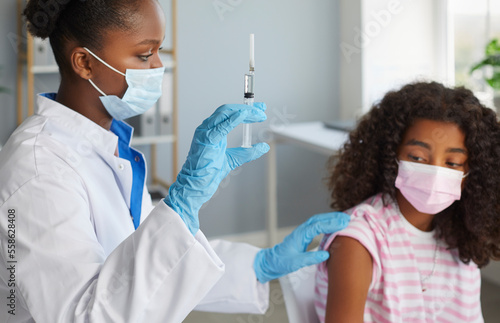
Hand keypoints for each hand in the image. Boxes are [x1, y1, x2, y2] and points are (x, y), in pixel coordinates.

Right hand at [165, 103, 268, 234]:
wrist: (196, 184)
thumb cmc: (209, 172)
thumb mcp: (233, 159)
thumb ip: (247, 152)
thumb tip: (264, 147)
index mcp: (213, 131)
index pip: (230, 114)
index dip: (246, 110)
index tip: (261, 109)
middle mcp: (208, 128)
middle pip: (228, 110)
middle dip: (247, 108)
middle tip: (262, 110)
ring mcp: (205, 132)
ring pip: (225, 113)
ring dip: (243, 111)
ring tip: (257, 114)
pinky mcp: (206, 140)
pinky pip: (221, 127)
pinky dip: (233, 119)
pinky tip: (243, 115)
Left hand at [253, 212, 349, 282]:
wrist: (271, 261)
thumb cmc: (282, 262)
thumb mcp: (296, 263)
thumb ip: (310, 258)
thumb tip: (326, 255)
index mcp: (300, 235)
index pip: (317, 226)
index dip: (330, 224)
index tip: (342, 224)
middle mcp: (302, 230)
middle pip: (318, 219)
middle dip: (333, 217)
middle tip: (347, 218)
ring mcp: (303, 232)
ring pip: (318, 221)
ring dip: (330, 218)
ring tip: (343, 219)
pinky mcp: (304, 235)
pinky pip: (317, 226)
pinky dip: (326, 223)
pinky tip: (334, 226)